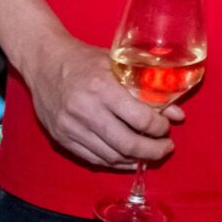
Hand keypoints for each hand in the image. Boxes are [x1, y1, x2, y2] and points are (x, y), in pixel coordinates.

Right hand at [21, 32, 183, 168]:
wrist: (44, 62)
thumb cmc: (84, 59)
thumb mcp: (118, 64)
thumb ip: (147, 88)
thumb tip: (177, 113)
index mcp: (102, 88)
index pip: (140, 118)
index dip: (159, 128)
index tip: (166, 128)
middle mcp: (86, 111)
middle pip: (127, 144)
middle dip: (153, 150)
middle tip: (166, 148)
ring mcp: (71, 128)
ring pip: (111, 156)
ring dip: (135, 159)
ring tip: (150, 153)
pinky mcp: (61, 139)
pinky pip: (93, 159)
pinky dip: (114, 162)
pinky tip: (127, 159)